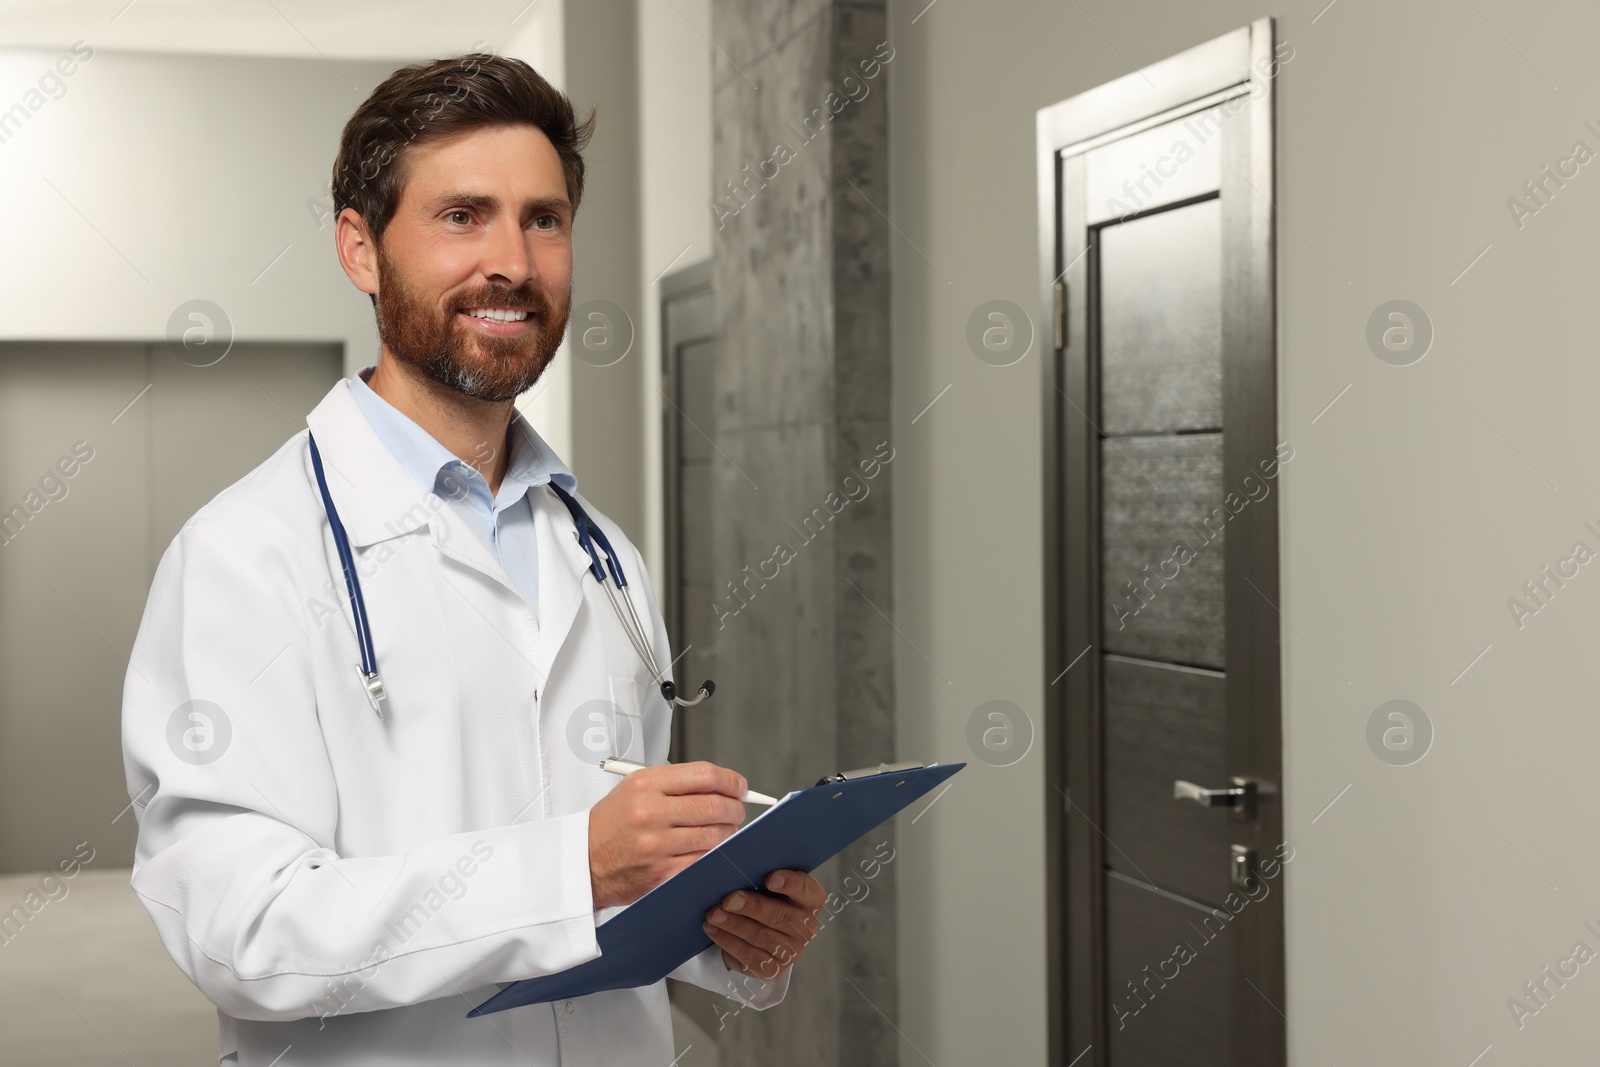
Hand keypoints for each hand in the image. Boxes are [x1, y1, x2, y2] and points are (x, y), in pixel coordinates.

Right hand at [588, 761, 746, 909]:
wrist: (583, 862)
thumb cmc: (611, 825)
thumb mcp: (634, 789)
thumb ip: (676, 783)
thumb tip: (721, 784)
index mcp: (645, 785)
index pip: (704, 775)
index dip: (731, 780)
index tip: (739, 786)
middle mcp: (650, 813)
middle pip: (715, 805)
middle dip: (735, 808)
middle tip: (737, 809)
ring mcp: (656, 845)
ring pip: (715, 835)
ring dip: (728, 832)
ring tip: (724, 830)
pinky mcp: (662, 873)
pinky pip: (703, 860)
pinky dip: (713, 854)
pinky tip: (709, 849)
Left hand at [703, 869, 823, 980]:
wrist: (756, 928)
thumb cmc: (761, 895)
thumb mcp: (764, 880)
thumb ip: (759, 871)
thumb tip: (737, 858)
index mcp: (810, 900)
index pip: (806, 889)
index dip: (789, 884)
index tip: (769, 878)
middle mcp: (806, 927)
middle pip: (780, 916)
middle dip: (751, 906)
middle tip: (728, 900)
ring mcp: (792, 951)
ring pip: (761, 936)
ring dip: (734, 925)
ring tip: (713, 914)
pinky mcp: (774, 968)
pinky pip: (750, 957)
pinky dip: (729, 942)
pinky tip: (713, 930)